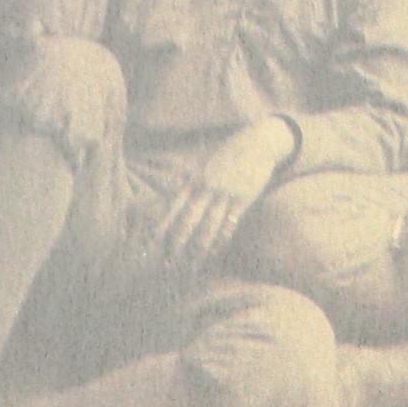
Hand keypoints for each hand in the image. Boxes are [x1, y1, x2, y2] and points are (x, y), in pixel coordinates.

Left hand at [150, 116, 297, 267]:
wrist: (257, 143)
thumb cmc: (229, 156)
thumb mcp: (205, 165)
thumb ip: (189, 180)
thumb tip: (171, 190)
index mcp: (194, 180)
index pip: (173, 207)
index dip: (161, 225)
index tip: (150, 243)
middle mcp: (206, 187)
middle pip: (188, 219)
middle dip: (178, 241)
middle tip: (168, 262)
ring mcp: (225, 193)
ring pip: (209, 224)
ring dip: (200, 246)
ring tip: (193, 264)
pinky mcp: (243, 198)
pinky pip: (231, 222)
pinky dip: (223, 238)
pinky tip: (217, 250)